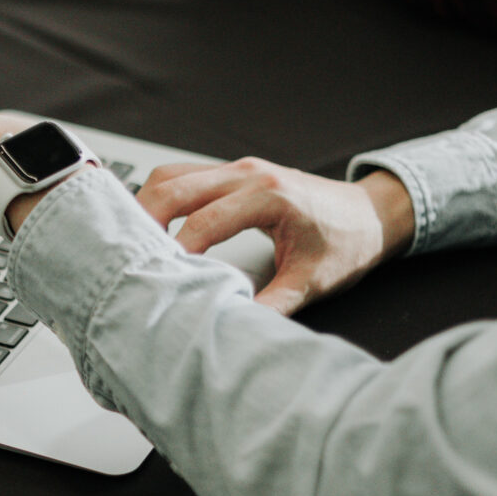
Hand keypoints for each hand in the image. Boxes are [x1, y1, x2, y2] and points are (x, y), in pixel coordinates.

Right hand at [135, 158, 414, 314]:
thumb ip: (272, 305)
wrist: (371, 214)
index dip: (176, 250)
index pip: (204, 221)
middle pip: (175, 186)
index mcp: (269, 195)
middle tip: (125, 255)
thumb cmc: (347, 241)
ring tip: (131, 240)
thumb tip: (232, 326)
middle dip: (144, 219)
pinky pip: (183, 176)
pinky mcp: (232, 174)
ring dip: (147, 204)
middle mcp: (248, 174)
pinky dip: (161, 198)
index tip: (158, 276)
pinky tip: (151, 225)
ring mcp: (238, 169)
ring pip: (172, 175)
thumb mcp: (312, 281)